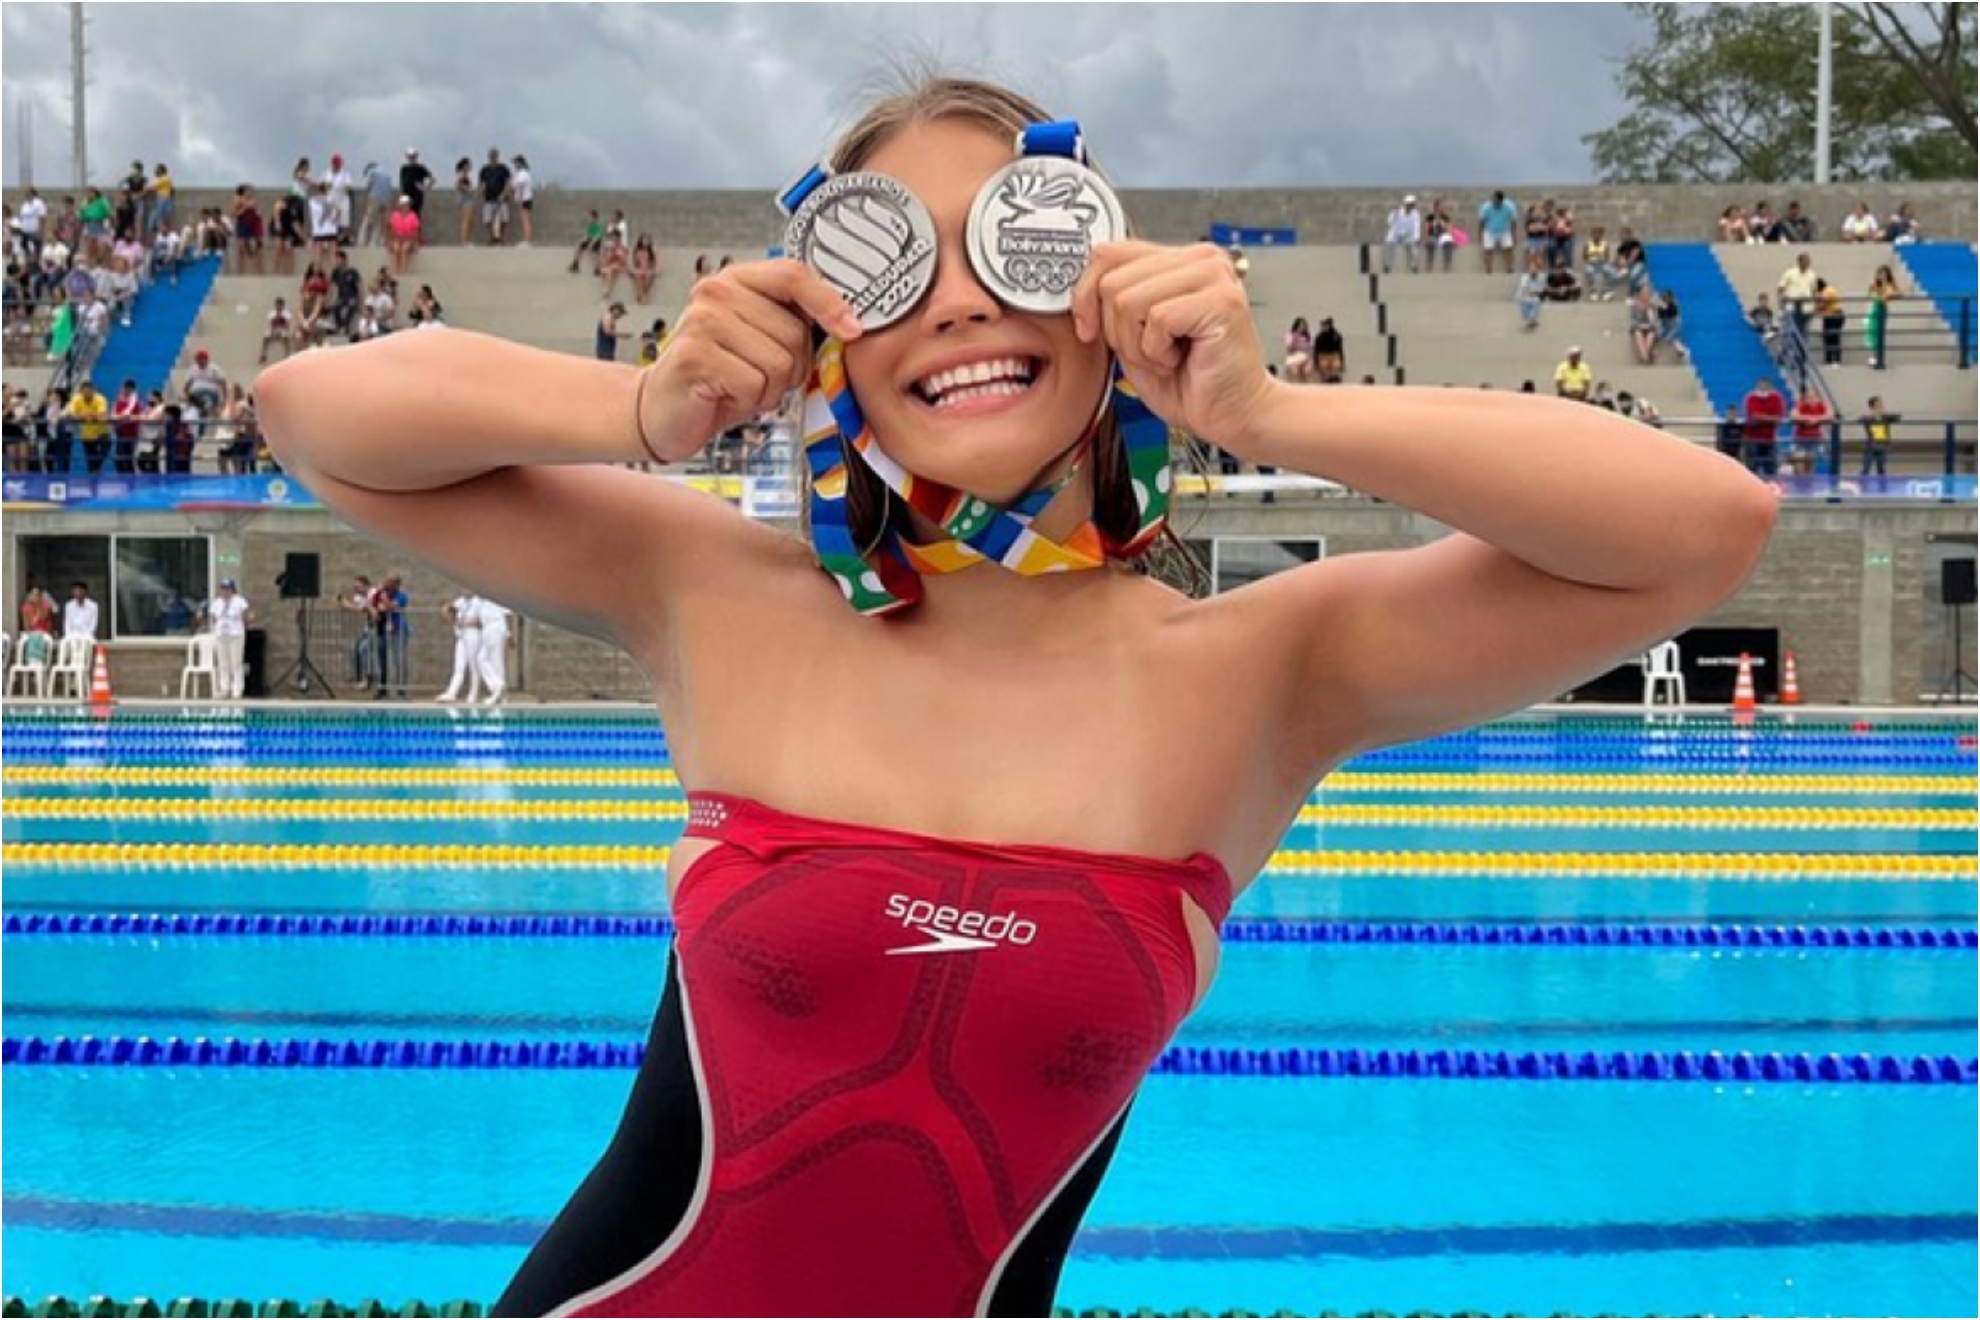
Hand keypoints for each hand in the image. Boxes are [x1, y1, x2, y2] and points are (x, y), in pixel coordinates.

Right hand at [636, 259, 861, 461]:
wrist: (665, 409)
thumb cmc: (718, 376)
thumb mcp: (761, 340)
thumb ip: (793, 322)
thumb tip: (848, 323)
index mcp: (737, 279)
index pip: (793, 275)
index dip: (829, 302)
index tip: (852, 329)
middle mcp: (716, 292)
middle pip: (794, 331)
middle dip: (791, 367)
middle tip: (759, 375)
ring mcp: (702, 322)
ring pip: (779, 362)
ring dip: (769, 388)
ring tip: (740, 385)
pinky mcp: (695, 356)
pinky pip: (756, 385)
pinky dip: (750, 402)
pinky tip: (726, 396)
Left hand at [1071, 242, 1278, 456]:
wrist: (1233, 416)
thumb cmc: (1190, 383)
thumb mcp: (1134, 337)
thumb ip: (1112, 305)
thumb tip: (1077, 292)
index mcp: (1180, 259)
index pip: (1109, 253)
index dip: (1085, 295)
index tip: (1088, 330)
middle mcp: (1200, 258)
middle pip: (1112, 280)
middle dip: (1115, 331)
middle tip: (1149, 353)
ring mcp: (1213, 275)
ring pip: (1128, 300)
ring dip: (1137, 345)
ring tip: (1167, 357)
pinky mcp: (1221, 300)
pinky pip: (1156, 320)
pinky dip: (1157, 353)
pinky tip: (1182, 360)